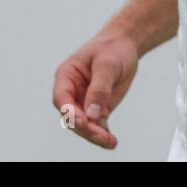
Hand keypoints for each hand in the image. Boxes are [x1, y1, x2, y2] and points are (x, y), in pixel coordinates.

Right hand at [52, 32, 139, 148]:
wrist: (125, 45)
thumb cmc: (112, 49)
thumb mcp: (107, 64)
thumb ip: (99, 88)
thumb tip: (92, 114)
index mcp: (67, 76)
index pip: (61, 99)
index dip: (69, 112)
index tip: (83, 121)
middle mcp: (72, 92)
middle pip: (72, 117)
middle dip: (85, 128)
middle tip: (101, 136)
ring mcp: (84, 102)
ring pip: (84, 125)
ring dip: (95, 135)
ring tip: (110, 142)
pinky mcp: (98, 109)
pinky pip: (98, 126)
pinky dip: (104, 134)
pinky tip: (112, 142)